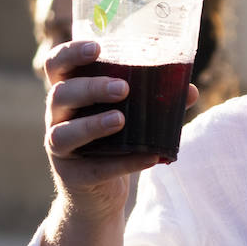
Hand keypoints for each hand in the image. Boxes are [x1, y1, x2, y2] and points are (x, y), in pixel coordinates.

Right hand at [43, 40, 163, 212]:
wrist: (98, 197)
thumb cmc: (112, 145)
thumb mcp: (129, 118)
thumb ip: (153, 103)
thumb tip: (190, 90)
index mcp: (69, 94)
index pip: (56, 66)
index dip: (70, 53)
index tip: (96, 48)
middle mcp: (57, 118)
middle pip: (59, 95)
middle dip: (90, 88)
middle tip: (123, 88)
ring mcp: (59, 149)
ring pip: (63, 133)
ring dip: (93, 124)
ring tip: (121, 120)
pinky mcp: (73, 177)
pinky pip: (95, 168)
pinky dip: (124, 163)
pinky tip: (149, 158)